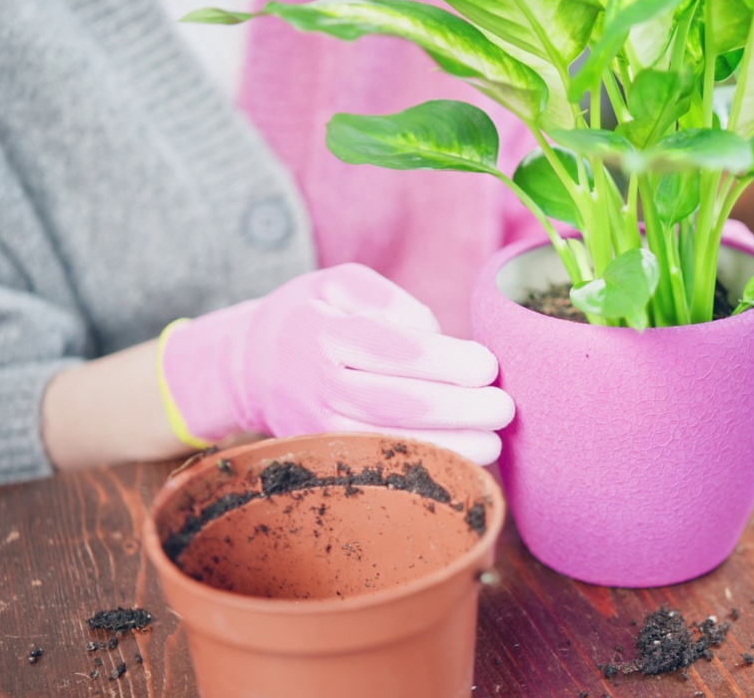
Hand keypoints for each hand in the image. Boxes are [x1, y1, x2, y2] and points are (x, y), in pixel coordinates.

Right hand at [160, 264, 512, 464]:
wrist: (250, 367)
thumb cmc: (313, 316)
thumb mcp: (338, 283)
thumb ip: (385, 297)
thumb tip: (433, 331)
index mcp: (321, 332)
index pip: (388, 349)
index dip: (442, 360)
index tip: (487, 365)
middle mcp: (314, 383)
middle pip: (392, 403)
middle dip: (456, 409)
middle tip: (503, 407)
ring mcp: (314, 427)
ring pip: (386, 444)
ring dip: (447, 448)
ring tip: (493, 442)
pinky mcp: (322, 458)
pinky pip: (376, 469)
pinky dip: (422, 469)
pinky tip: (463, 465)